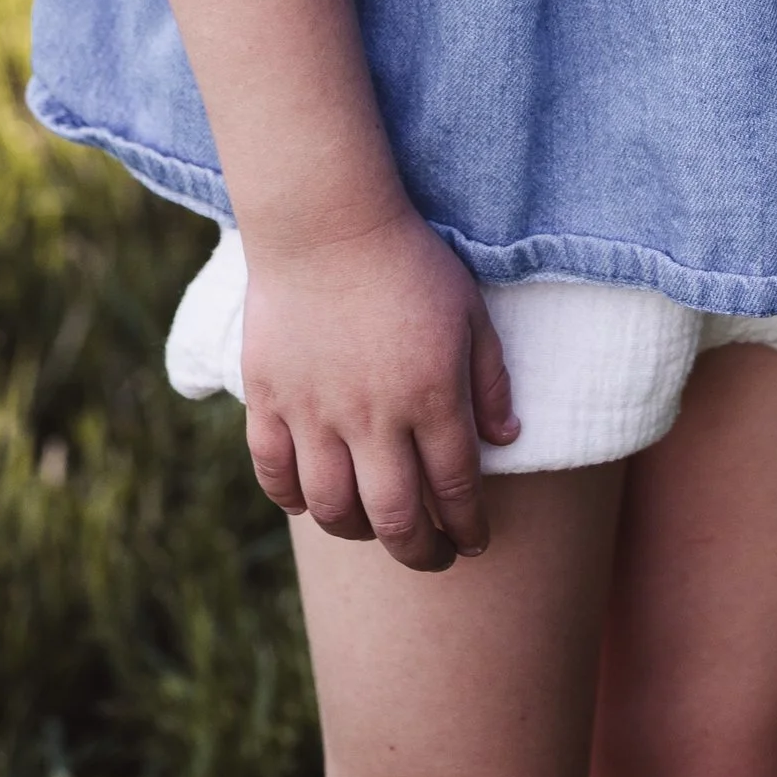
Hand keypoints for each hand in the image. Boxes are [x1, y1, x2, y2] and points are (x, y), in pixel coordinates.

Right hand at [240, 208, 520, 571]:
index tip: (474, 541)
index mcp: (432, 397)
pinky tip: (312, 499)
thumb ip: (490, 380)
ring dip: (359, 532)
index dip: (469, 527)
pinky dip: (293, 499)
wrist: (326, 220)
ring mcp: (316, 411)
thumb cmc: (409, 262)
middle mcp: (374, 417)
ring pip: (333, 509)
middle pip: (397, 518)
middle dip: (421, 552)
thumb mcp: (470, 312)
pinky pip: (274, 473)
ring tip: (374, 527)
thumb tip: (506, 441)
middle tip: (432, 556)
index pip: (457, 491)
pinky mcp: (270, 398)